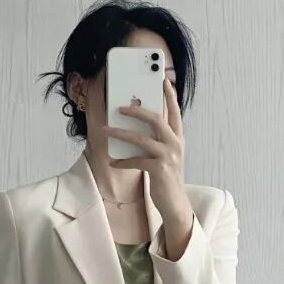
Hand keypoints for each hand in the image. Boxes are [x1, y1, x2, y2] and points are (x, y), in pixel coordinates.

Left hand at [102, 76, 190, 223]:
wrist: (175, 203)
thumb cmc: (167, 177)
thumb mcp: (166, 154)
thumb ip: (157, 139)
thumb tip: (136, 124)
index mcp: (178, 138)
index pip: (175, 112)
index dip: (170, 95)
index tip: (163, 80)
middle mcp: (175, 144)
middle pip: (156, 119)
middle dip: (137, 110)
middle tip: (120, 107)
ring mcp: (168, 157)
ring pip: (142, 139)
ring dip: (121, 133)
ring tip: (106, 131)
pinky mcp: (159, 171)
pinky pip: (136, 161)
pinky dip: (122, 161)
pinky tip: (113, 162)